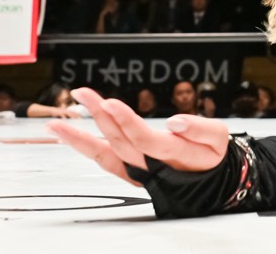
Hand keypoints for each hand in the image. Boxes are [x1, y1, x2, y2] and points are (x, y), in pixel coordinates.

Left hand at [48, 87, 228, 187]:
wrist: (208, 182)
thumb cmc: (212, 155)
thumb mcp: (219, 138)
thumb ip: (199, 129)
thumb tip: (175, 121)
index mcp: (173, 154)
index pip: (144, 138)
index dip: (125, 121)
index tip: (110, 103)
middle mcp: (149, 165)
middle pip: (118, 141)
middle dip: (99, 116)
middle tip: (82, 93)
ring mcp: (136, 169)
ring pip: (104, 153)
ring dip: (79, 137)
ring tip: (56, 123)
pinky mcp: (129, 170)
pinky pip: (103, 160)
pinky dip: (84, 148)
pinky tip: (67, 137)